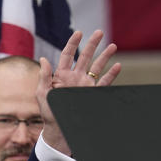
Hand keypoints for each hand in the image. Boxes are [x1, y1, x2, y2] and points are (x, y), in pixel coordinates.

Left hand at [38, 29, 121, 154]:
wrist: (60, 129)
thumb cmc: (48, 113)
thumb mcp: (42, 94)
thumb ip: (44, 76)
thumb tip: (43, 59)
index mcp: (61, 75)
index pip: (67, 55)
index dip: (73, 43)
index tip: (79, 32)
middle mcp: (75, 78)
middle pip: (85, 56)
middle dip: (92, 44)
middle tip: (99, 32)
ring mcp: (85, 85)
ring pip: (97, 67)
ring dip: (105, 56)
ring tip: (113, 46)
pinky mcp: (93, 93)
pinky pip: (104, 82)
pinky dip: (111, 74)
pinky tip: (117, 66)